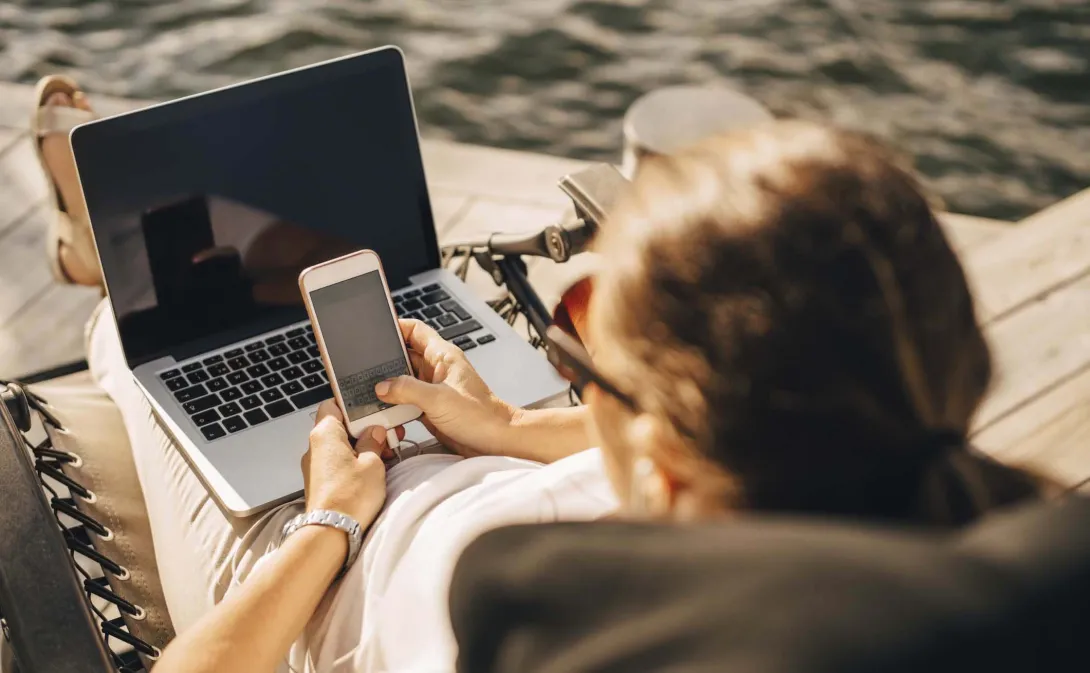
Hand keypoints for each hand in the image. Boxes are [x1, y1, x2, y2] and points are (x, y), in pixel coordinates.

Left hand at [301, 400, 393, 524]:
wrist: (331, 532)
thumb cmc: (349, 498)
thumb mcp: (373, 463)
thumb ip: (373, 442)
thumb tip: (374, 432)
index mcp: (325, 434)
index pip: (333, 404)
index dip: (354, 405)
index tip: (373, 410)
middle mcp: (315, 447)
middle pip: (339, 425)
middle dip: (364, 429)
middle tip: (385, 435)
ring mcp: (315, 466)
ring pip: (340, 445)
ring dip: (361, 447)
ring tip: (383, 455)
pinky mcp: (320, 481)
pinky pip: (337, 462)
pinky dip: (353, 462)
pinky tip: (371, 470)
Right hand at [375, 320, 516, 456]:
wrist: (496, 441)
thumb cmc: (481, 415)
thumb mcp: (439, 398)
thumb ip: (407, 389)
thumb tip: (383, 386)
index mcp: (443, 356)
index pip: (415, 330)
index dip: (396, 326)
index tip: (376, 331)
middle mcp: (437, 369)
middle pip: (404, 355)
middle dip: (386, 361)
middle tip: (367, 367)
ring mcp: (433, 388)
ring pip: (403, 380)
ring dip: (390, 386)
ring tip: (373, 390)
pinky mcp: (431, 407)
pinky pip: (406, 400)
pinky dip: (396, 404)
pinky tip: (386, 410)